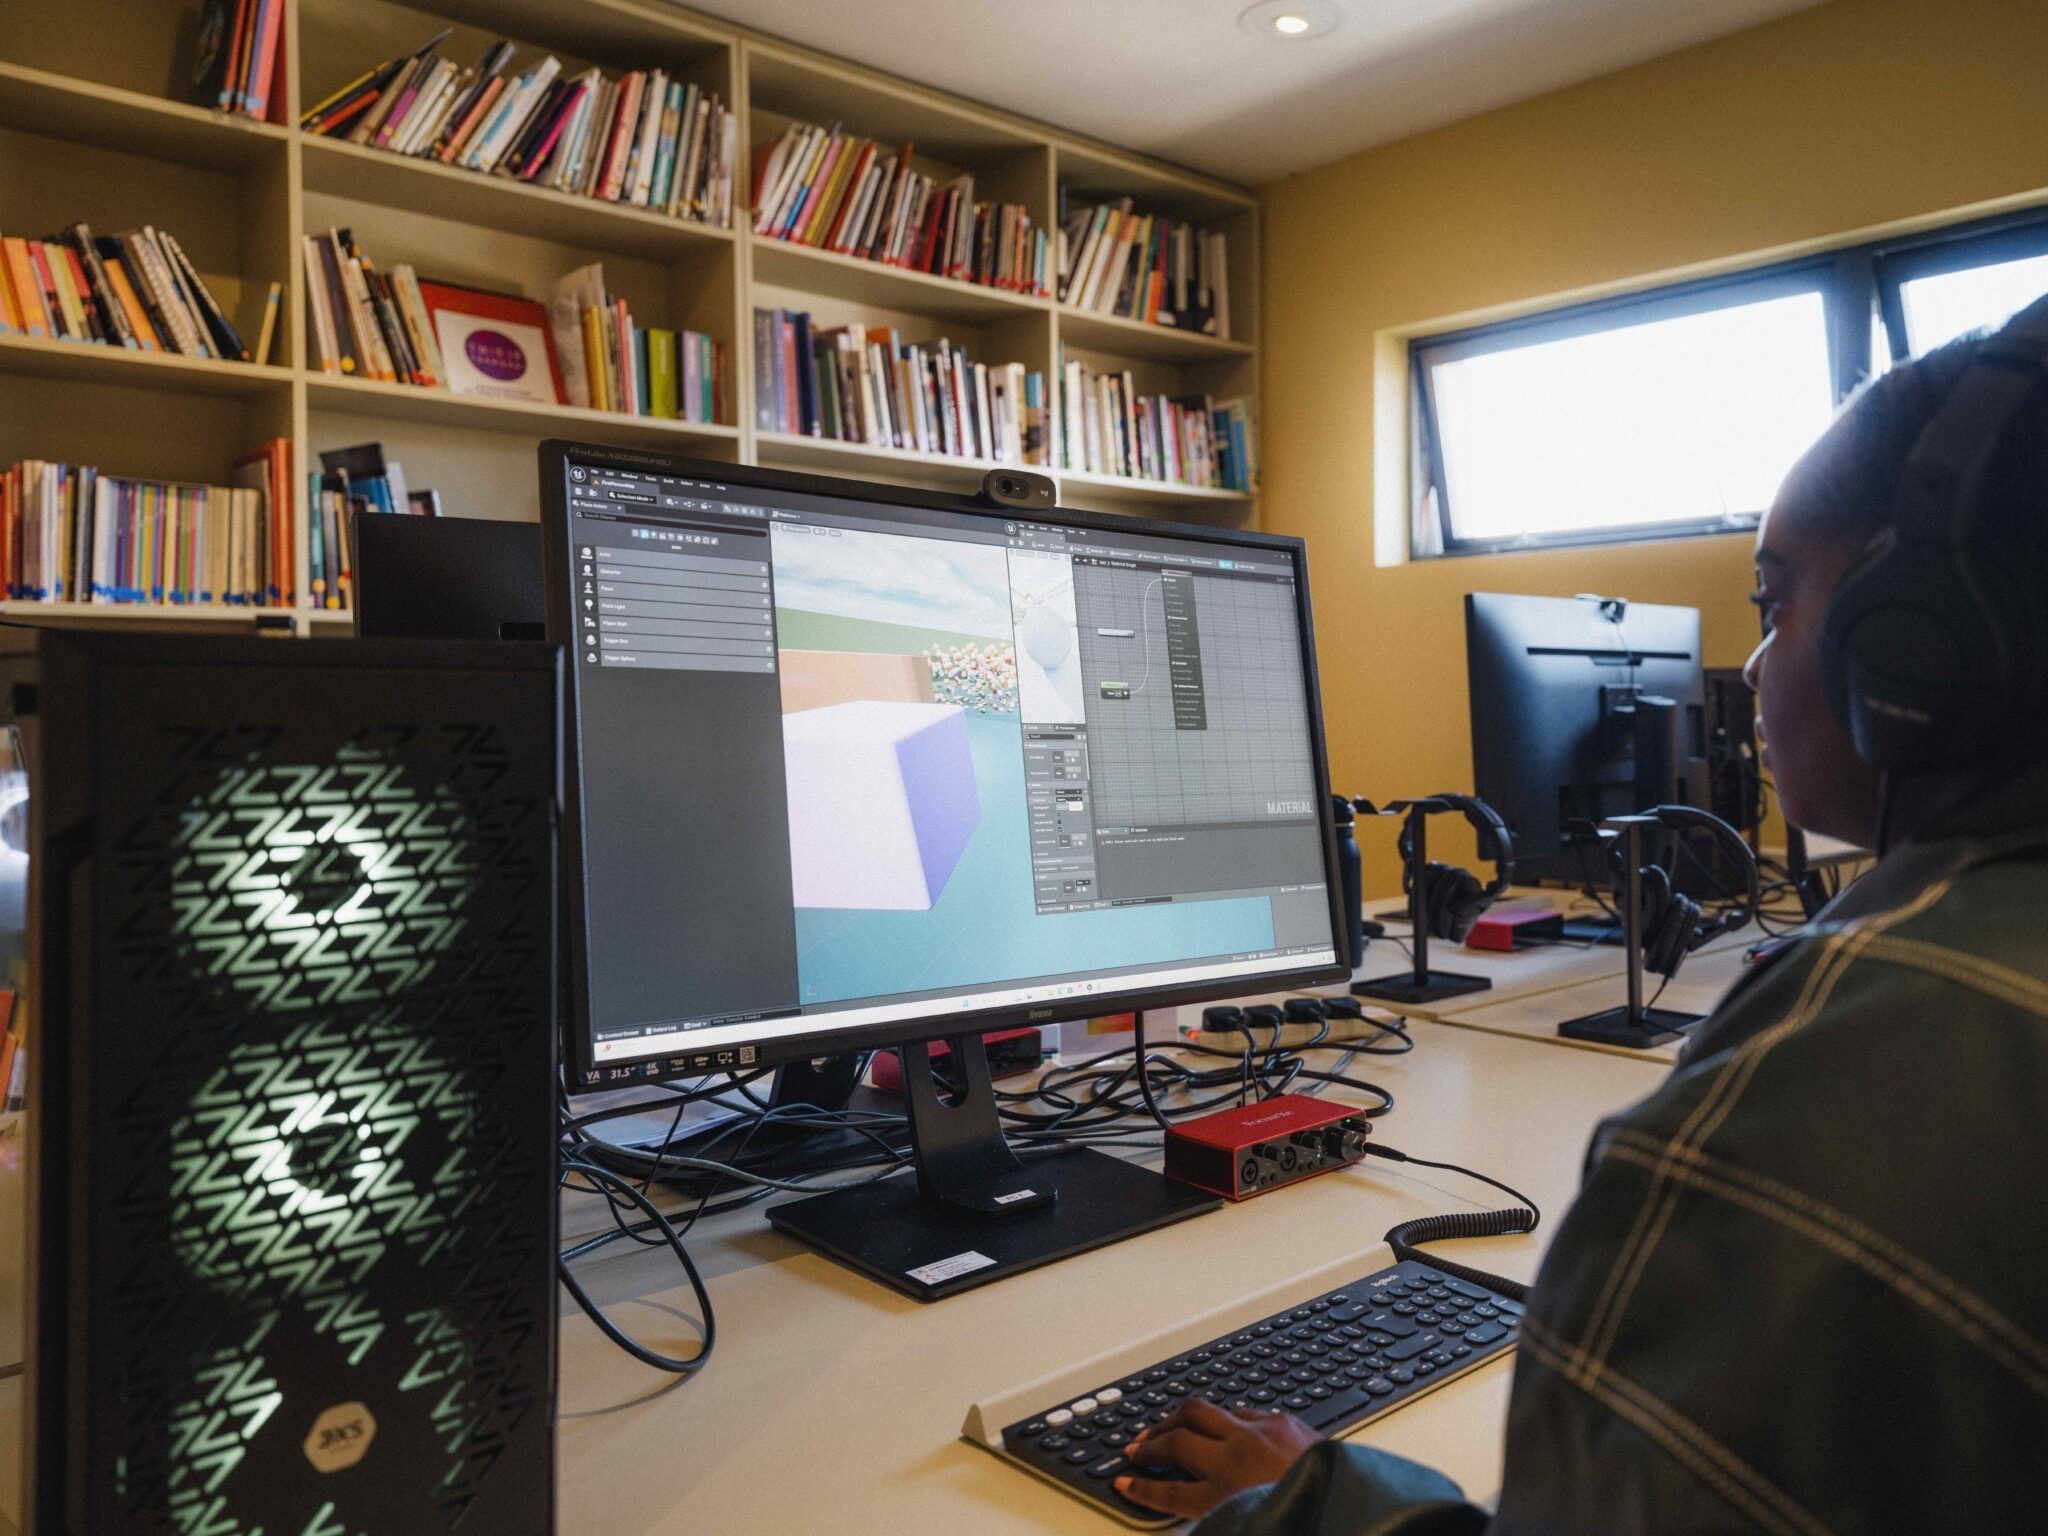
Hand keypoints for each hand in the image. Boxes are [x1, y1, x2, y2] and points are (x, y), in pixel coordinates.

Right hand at [1114, 1397, 1323, 1520]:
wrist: (1362, 1511)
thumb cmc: (1307, 1522)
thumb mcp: (1254, 1525)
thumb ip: (1221, 1516)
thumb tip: (1201, 1513)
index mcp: (1228, 1495)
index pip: (1168, 1492)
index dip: (1141, 1489)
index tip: (1123, 1483)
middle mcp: (1239, 1459)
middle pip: (1178, 1439)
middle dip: (1152, 1441)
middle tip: (1136, 1447)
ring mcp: (1262, 1434)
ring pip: (1204, 1411)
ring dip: (1180, 1419)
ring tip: (1167, 1427)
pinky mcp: (1286, 1422)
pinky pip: (1241, 1410)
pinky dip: (1223, 1416)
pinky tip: (1219, 1423)